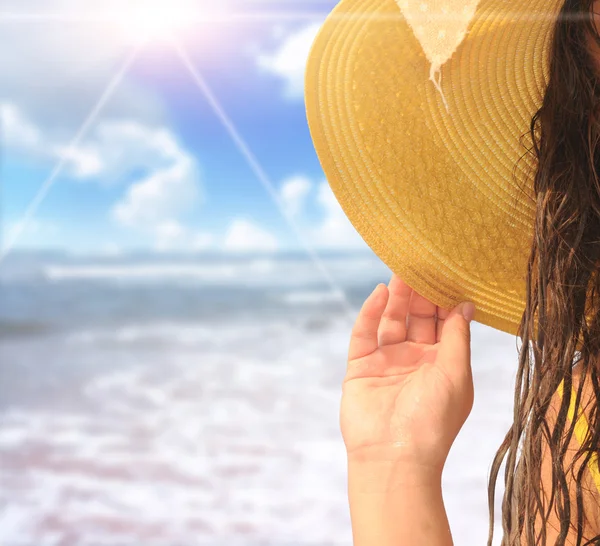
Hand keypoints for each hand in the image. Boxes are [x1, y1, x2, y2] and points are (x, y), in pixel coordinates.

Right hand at [340, 275, 475, 473]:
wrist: (394, 456)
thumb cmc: (433, 419)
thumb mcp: (456, 374)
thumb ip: (457, 337)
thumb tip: (466, 304)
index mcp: (441, 364)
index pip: (444, 324)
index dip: (446, 300)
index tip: (449, 272)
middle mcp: (414, 360)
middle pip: (417, 318)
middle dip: (421, 293)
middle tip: (422, 264)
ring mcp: (386, 362)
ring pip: (391, 321)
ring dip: (397, 297)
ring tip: (401, 271)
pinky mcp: (360, 366)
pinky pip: (364, 333)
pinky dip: (371, 312)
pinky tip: (380, 293)